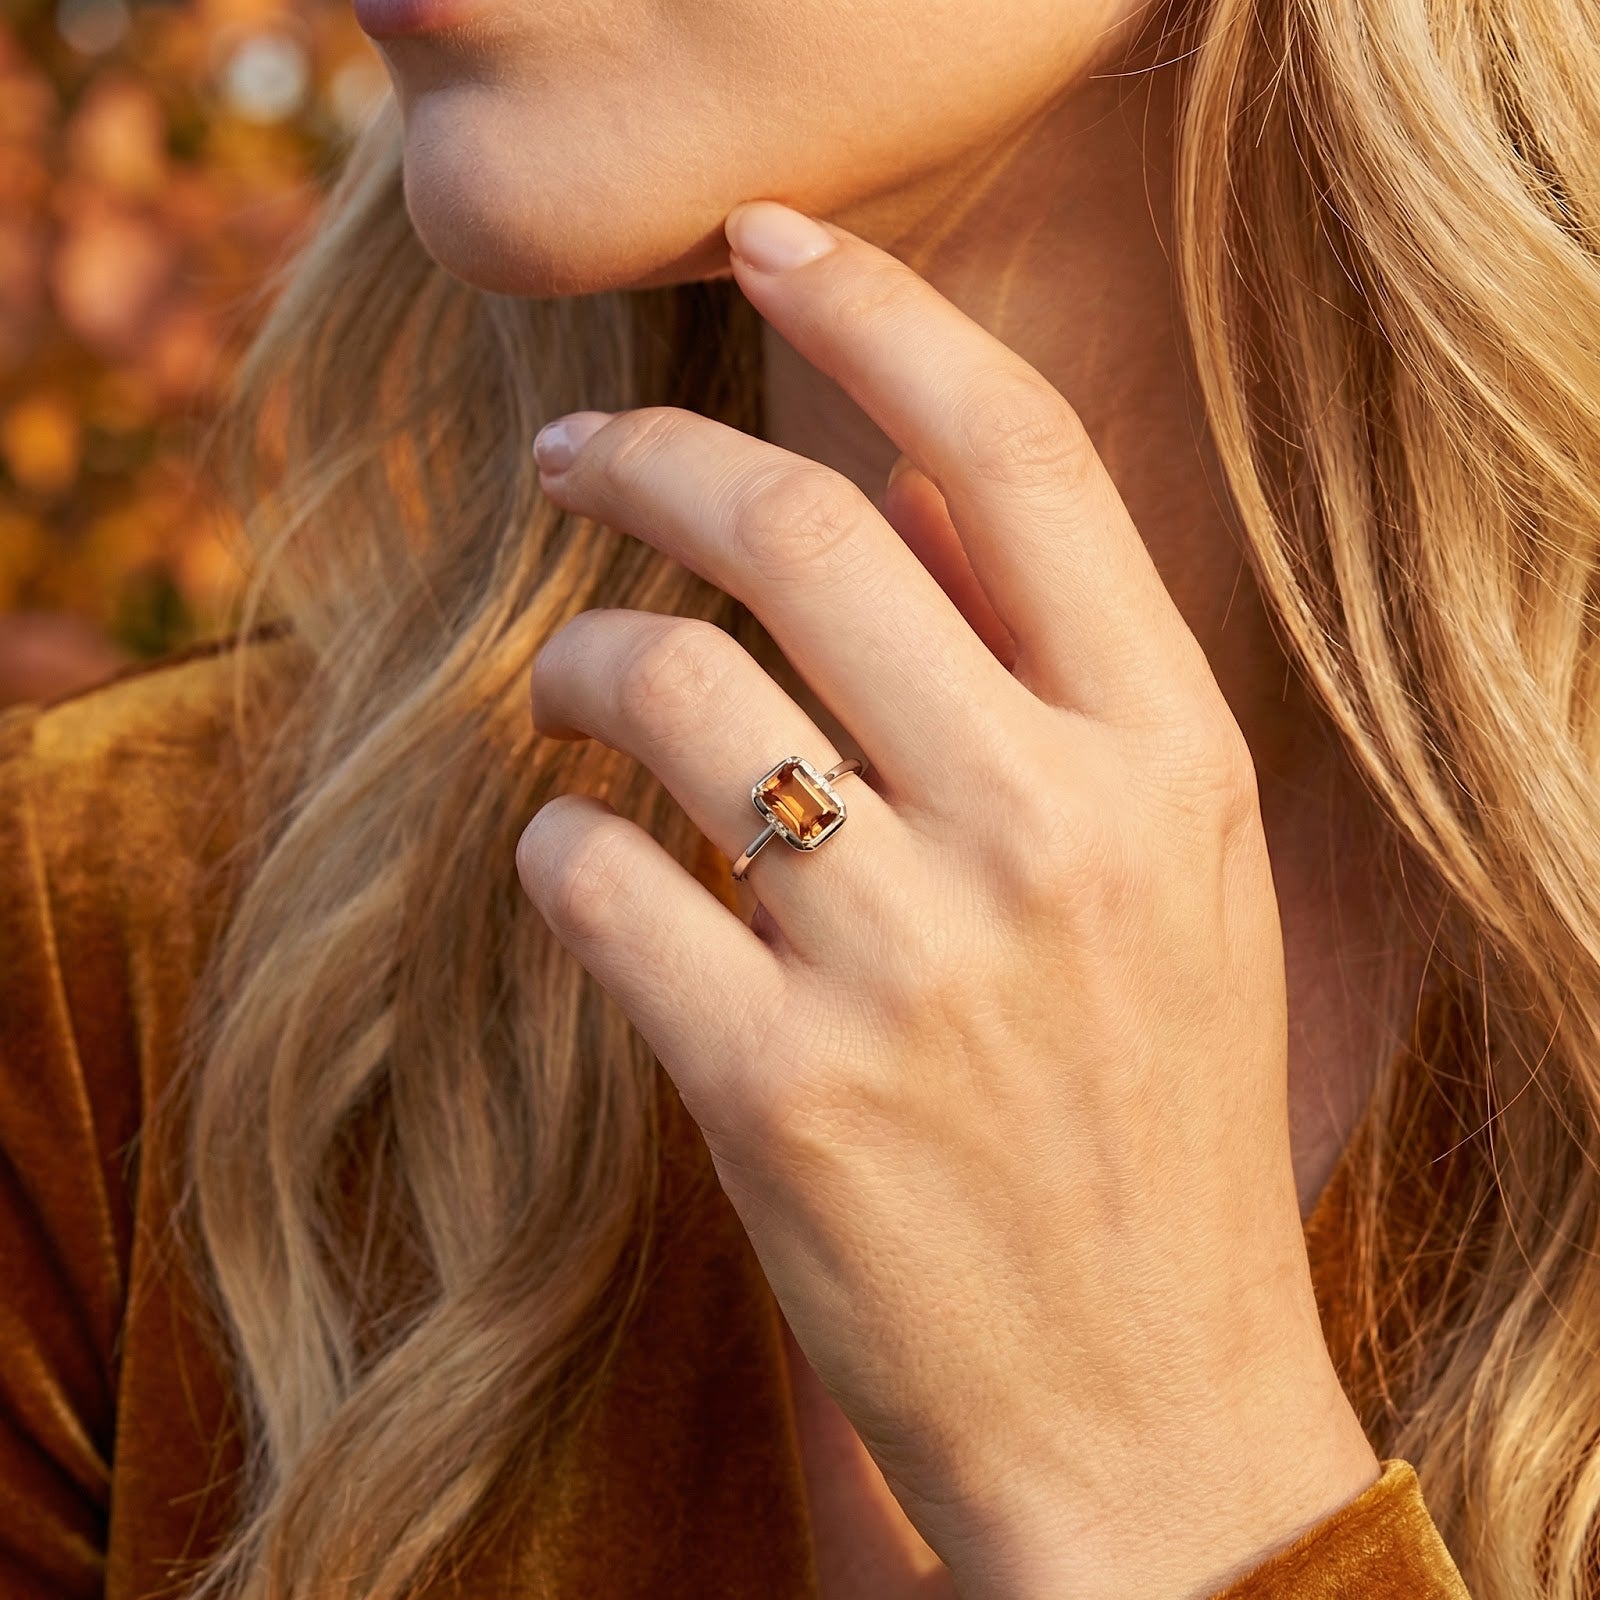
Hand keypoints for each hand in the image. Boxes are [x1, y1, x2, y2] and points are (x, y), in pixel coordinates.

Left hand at [515, 200, 1379, 1598]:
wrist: (1148, 1414)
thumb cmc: (1155, 1129)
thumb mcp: (1174, 884)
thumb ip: (1053, 678)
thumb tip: (899, 497)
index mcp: (1170, 760)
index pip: (1020, 458)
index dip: (881, 313)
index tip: (770, 237)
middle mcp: (1053, 832)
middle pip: (801, 534)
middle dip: (651, 456)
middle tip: (577, 451)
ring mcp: (913, 963)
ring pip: (666, 694)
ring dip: (581, 664)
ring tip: (566, 688)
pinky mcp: (780, 1091)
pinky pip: (594, 884)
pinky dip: (557, 852)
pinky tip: (583, 874)